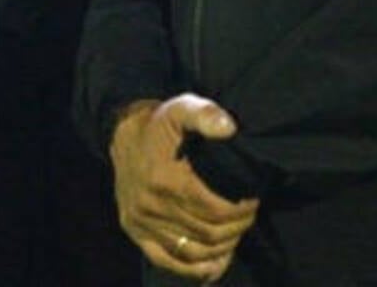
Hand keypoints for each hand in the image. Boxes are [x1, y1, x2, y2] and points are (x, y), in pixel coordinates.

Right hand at [109, 95, 258, 280]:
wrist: (123, 133)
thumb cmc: (159, 123)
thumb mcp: (182, 107)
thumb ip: (205, 115)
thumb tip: (230, 129)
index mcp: (166, 180)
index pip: (216, 210)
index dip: (241, 210)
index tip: (253, 200)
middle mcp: (152, 207)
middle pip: (207, 233)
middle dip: (236, 228)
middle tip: (249, 216)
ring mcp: (142, 223)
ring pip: (191, 251)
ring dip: (220, 248)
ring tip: (235, 234)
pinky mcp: (135, 231)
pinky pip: (166, 261)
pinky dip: (192, 269)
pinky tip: (213, 265)